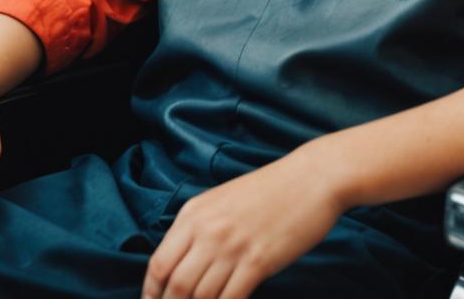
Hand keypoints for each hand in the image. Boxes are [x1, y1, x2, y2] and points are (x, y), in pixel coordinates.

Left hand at [142, 148, 345, 298]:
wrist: (312, 178)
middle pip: (175, 287)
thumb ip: (199, 228)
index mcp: (194, 213)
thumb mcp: (223, 200)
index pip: (158, 264)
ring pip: (201, 298)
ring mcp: (232, 246)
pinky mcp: (257, 262)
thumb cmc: (270, 191)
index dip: (151, 294)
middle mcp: (207, 230)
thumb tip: (181, 267)